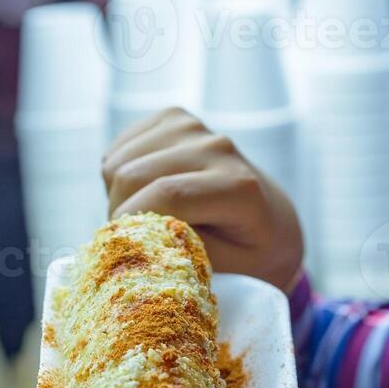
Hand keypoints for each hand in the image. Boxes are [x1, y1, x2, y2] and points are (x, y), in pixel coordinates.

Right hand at [101, 108, 305, 292]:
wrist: (271, 218)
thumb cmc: (250, 252)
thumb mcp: (230, 268)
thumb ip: (187, 250)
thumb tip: (138, 235)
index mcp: (238, 186)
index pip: (166, 195)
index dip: (132, 222)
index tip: (123, 247)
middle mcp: (217, 147)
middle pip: (133, 175)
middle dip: (120, 213)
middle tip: (132, 238)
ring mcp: (193, 127)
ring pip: (117, 162)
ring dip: (117, 195)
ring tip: (144, 216)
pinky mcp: (173, 119)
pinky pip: (118, 150)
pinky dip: (117, 176)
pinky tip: (143, 192)